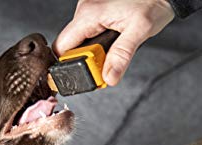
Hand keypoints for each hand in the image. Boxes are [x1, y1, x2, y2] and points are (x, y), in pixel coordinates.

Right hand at [53, 0, 174, 85]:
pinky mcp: (95, 10)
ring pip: (79, 39)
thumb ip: (121, 57)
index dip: (70, 63)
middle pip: (70, 45)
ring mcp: (89, 8)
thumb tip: (108, 78)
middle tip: (104, 60)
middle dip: (85, 57)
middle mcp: (85, 9)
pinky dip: (97, 40)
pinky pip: (87, 31)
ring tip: (112, 46)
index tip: (87, 70)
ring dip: (92, 49)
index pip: (61, 47)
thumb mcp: (140, 30)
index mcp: (89, 14)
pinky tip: (112, 37)